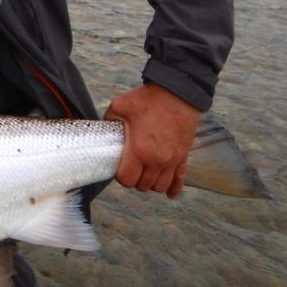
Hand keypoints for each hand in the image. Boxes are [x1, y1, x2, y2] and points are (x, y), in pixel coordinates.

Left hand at [104, 82, 201, 198]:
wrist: (176, 93)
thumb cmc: (147, 100)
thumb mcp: (119, 107)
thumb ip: (108, 121)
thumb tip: (103, 129)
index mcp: (139, 151)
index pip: (127, 179)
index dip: (120, 176)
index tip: (119, 167)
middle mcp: (157, 160)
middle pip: (143, 185)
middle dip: (134, 180)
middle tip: (130, 168)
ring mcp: (172, 160)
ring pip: (160, 186)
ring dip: (151, 183)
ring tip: (145, 173)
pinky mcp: (183, 156)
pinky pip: (180, 181)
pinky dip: (174, 188)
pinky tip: (169, 193)